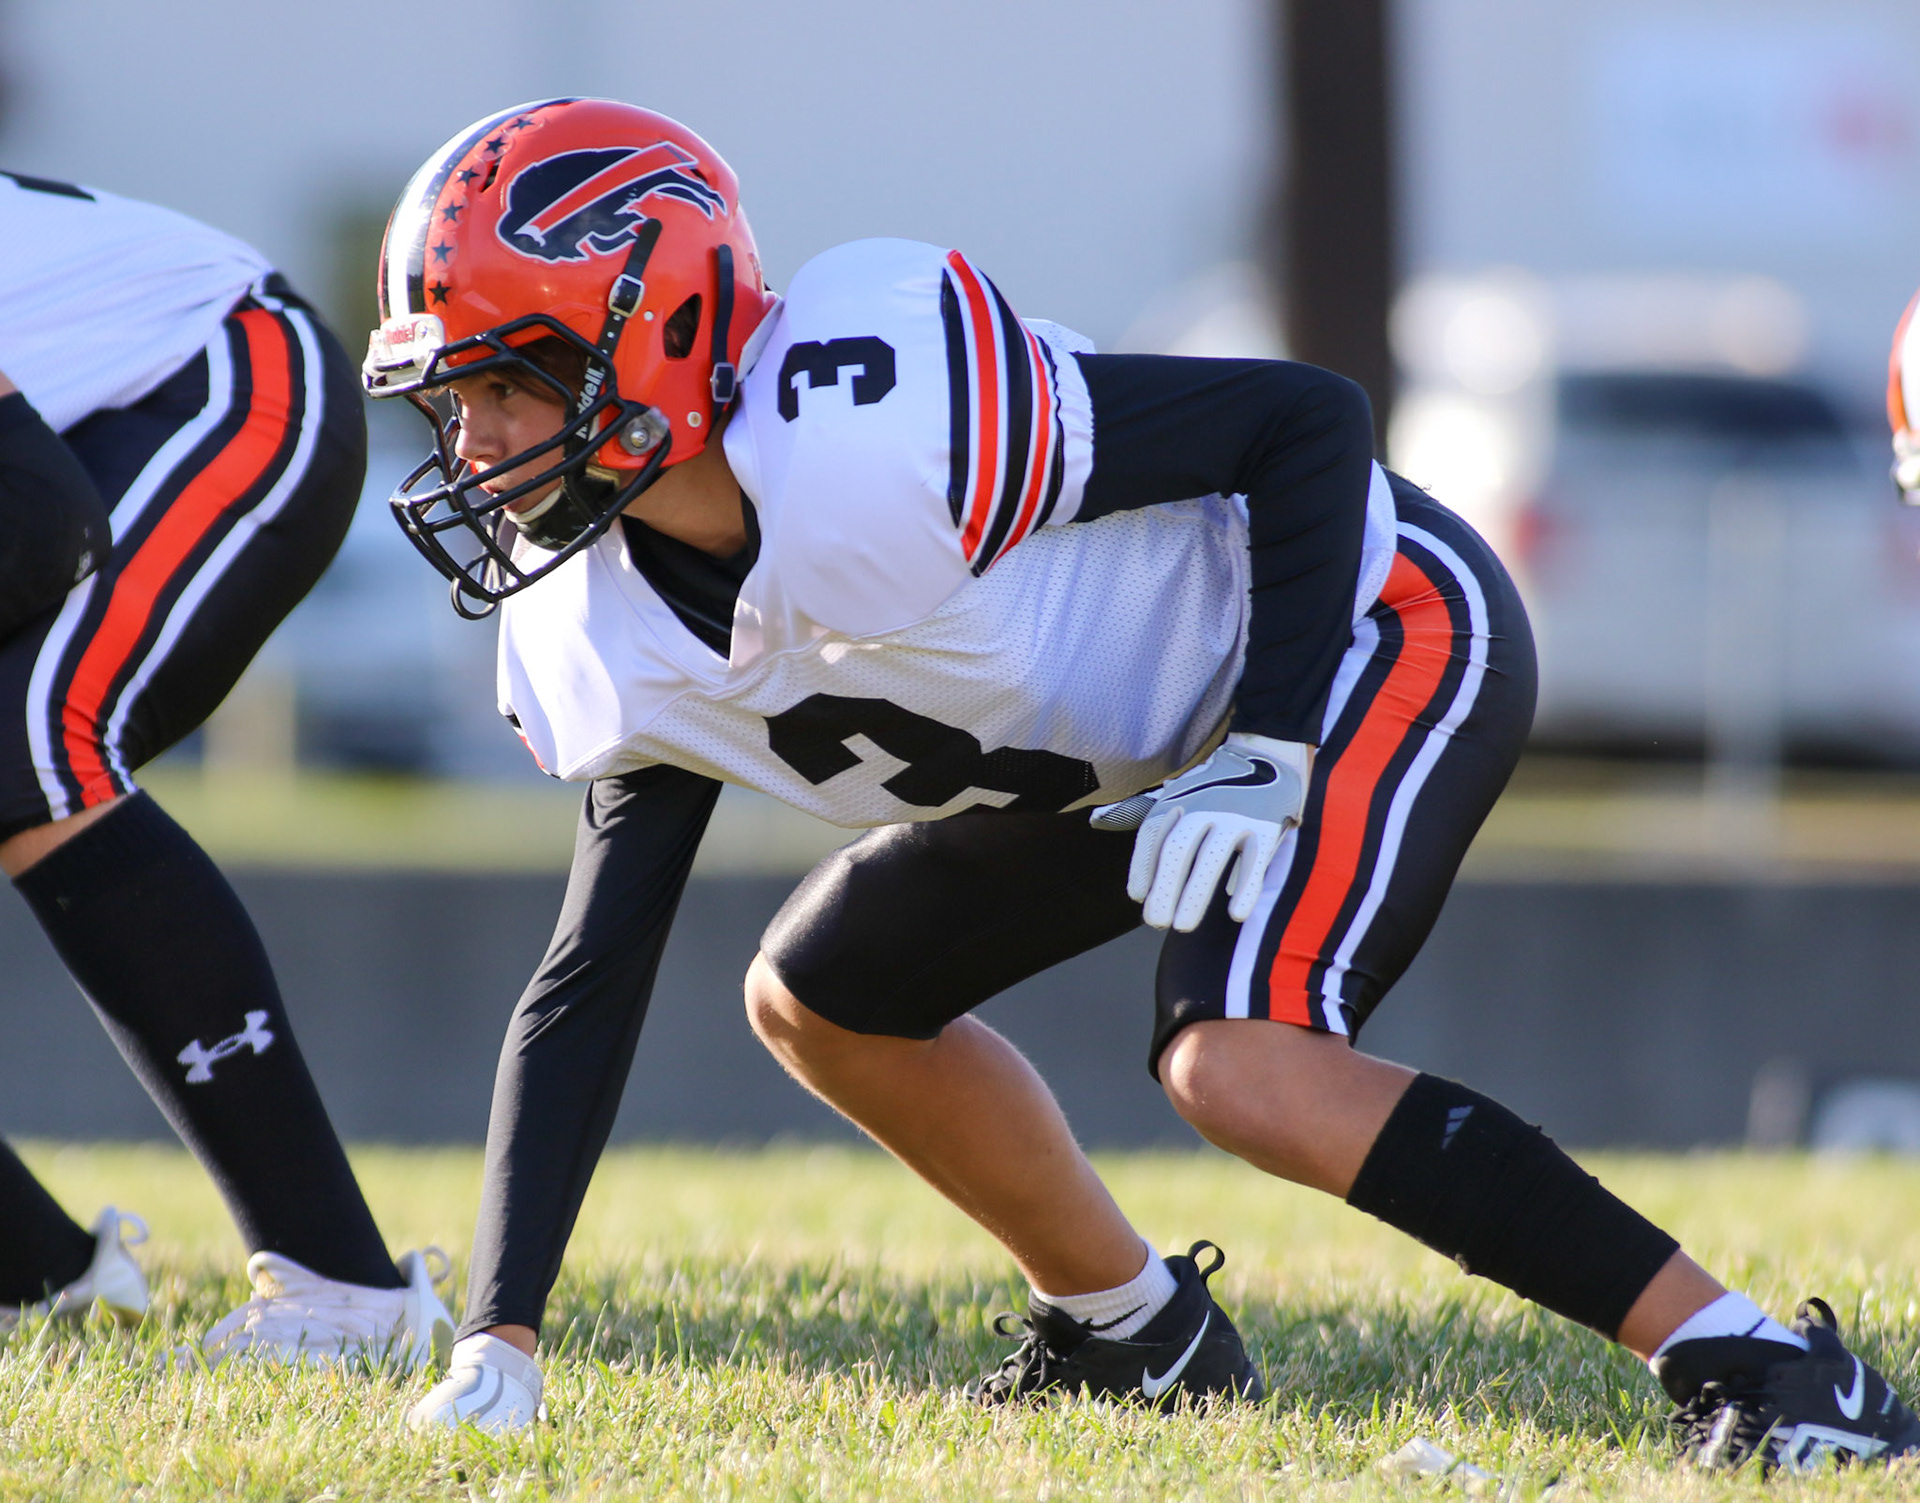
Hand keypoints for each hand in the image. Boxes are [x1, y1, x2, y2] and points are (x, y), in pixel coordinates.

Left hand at [1089, 734, 1311, 931]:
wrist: (1267, 754)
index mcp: (1179, 799)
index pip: (1153, 835)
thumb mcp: (1181, 794)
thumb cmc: (1216, 787)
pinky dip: (1246, 888)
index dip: (1142, 866)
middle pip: (1178, 850)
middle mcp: (1204, 806)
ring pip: (1212, 859)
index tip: (1139, 896)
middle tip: (1156, 921)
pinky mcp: (1267, 826)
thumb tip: (1124, 865)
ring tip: (1182, 926)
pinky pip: (1255, 861)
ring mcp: (1236, 816)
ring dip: (1195, 895)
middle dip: (1165, 887)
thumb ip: (1157, 826)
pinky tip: (1236, 915)